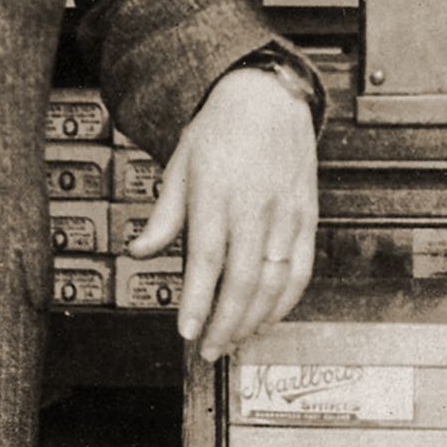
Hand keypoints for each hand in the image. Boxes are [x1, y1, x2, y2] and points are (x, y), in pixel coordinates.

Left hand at [138, 64, 320, 364]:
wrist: (267, 96)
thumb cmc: (219, 131)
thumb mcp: (180, 165)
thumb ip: (164, 215)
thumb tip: (137, 252)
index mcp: (216, 191)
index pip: (207, 258)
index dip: (198, 301)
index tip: (186, 332)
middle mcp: (255, 203)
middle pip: (243, 278)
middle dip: (226, 323)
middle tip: (209, 350)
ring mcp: (286, 211)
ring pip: (275, 280)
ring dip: (254, 319)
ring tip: (234, 341)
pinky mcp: (308, 215)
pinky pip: (301, 268)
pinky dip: (286, 300)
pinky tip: (268, 317)